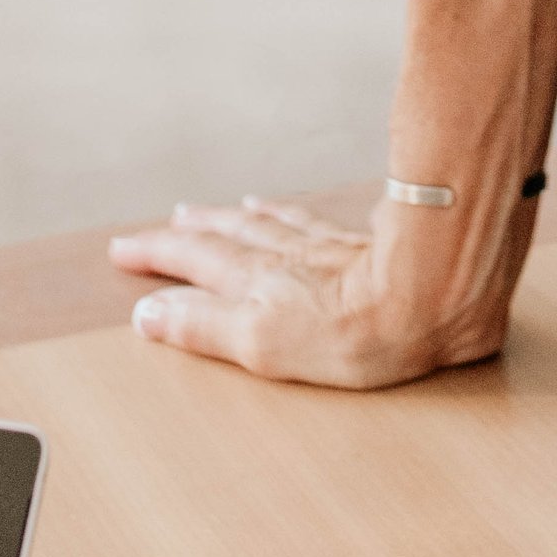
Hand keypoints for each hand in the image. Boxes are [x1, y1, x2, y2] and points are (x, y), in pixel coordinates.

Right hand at [107, 186, 532, 389]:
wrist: (432, 298)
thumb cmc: (352, 332)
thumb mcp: (260, 344)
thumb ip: (202, 328)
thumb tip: (149, 315)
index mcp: (256, 282)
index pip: (194, 262)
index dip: (158, 255)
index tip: (124, 248)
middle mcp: (284, 258)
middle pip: (226, 237)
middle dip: (188, 233)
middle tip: (162, 224)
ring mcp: (323, 249)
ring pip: (265, 225)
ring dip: (232, 219)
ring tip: (212, 211)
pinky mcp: (361, 246)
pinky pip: (306, 222)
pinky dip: (283, 214)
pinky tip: (286, 212)